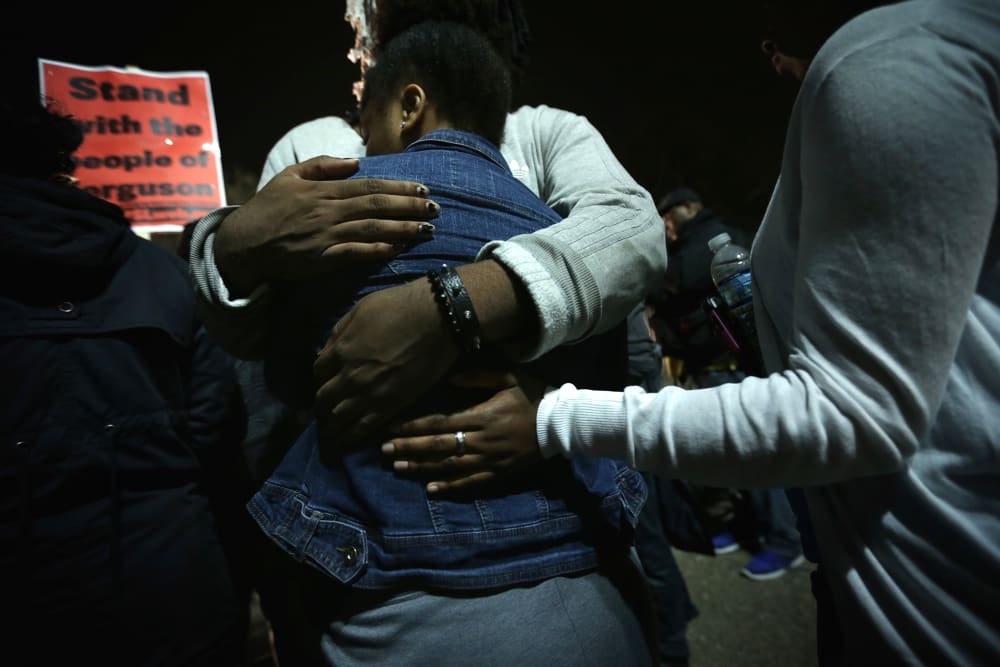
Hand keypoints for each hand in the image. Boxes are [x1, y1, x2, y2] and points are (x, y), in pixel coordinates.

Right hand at [215, 156, 439, 295]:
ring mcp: (326, 235)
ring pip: (372, 228)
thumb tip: (356, 164)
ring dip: (402, 228)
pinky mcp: (321, 258)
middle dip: (410, 206)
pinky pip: (355, 254)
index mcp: (323, 190)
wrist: (243, 243)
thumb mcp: (289, 177)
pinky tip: (397, 249)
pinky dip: (377, 250)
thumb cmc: (267, 209)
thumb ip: (322, 166)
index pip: (369, 186)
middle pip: (377, 205)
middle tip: (436, 208)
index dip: (399, 187)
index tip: (423, 188)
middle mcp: (328, 211)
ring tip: (427, 229)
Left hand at [313, 276, 459, 442]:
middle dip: (321, 404)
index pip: (318, 371)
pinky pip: (363, 427)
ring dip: (332, 424)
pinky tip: (346, 441)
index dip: (321, 376)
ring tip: (331, 430)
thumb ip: (340, 331)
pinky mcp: (390, 406)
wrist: (436, 321)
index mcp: (341, 350)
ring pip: (339, 417)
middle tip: (323, 409)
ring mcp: (369, 394)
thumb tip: (328, 349)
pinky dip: (351, 436)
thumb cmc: (400, 307)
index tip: (326, 379)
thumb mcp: (360, 309)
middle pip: (324, 398)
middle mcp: (349, 376)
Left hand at [380, 368, 545, 493]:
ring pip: (449, 466)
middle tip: (384, 450)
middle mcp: (482, 440)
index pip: (440, 422)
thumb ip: (478, 376)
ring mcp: (490, 459)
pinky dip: (450, 487)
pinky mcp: (498, 472)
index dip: (413, 426)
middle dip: (409, 447)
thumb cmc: (532, 395)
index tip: (392, 427)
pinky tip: (430, 490)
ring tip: (398, 467)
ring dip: (421, 467)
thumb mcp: (509, 376)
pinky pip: (470, 482)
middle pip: (438, 445)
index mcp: (482, 415)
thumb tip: (449, 377)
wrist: (560, 423)